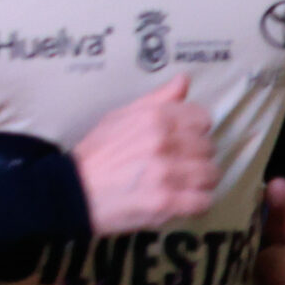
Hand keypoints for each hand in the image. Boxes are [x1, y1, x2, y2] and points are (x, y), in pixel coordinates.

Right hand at [72, 76, 219, 234]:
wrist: (73, 190)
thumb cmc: (97, 153)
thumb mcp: (119, 116)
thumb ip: (156, 99)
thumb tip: (183, 80)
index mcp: (154, 117)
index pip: (203, 119)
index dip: (194, 130)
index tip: (181, 139)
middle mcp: (164, 142)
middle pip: (209, 148)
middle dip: (195, 156)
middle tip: (176, 164)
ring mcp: (167, 173)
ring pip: (211, 175)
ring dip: (199, 181)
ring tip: (180, 184)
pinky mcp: (167, 202)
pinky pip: (204, 202)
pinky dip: (195, 204)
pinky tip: (180, 201)